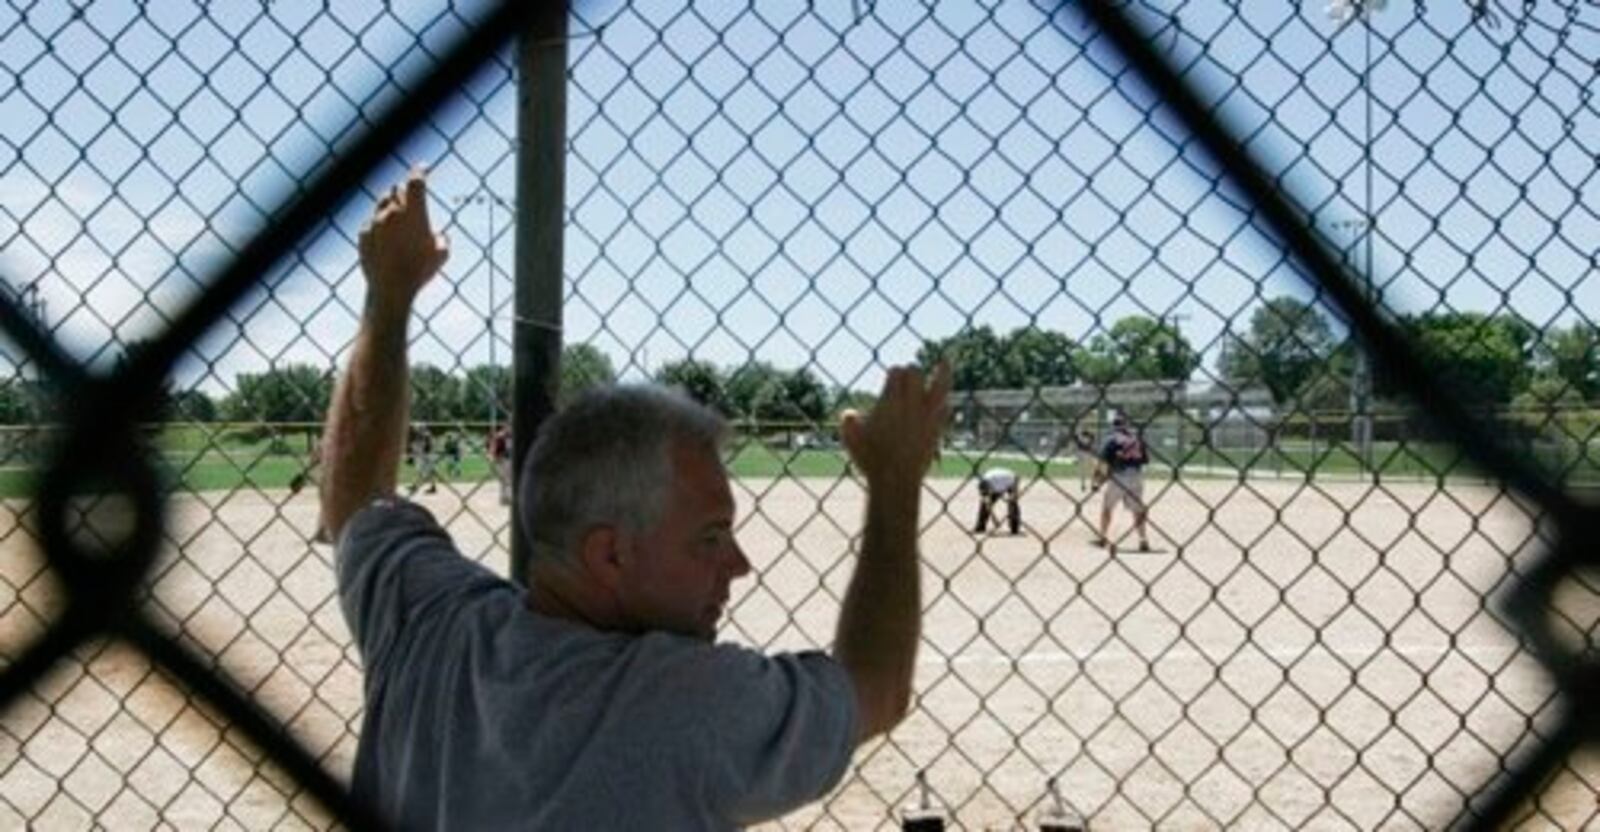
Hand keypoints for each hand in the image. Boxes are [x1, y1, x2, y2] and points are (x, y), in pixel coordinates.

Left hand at [358, 168, 448, 309]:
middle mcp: (392, 212)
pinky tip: (385, 239)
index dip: (421, 170)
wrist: (390, 289)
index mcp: (413, 212)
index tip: (423, 167)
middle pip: (396, 189)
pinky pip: (371, 223)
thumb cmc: (420, 271)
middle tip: (410, 202)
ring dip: (390, 206)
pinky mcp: (363, 234)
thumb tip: (438, 235)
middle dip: (404, 193)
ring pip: (381, 204)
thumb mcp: (442, 254)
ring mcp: (374, 222)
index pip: (416, 181)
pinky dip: (378, 226)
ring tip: (397, 219)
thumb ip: (441, 237)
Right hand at [839, 362, 950, 489]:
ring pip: (940, 385)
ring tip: (945, 362)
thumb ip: (848, 421)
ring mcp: (928, 415)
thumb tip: (849, 414)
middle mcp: (912, 403)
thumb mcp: (850, 439)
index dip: (893, 374)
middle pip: (915, 372)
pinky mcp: (937, 429)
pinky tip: (943, 402)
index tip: (889, 381)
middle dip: (910, 372)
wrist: (896, 480)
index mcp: (891, 400)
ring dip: (942, 372)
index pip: (896, 371)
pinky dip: (943, 403)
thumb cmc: (870, 459)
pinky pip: (946, 409)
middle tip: (907, 380)